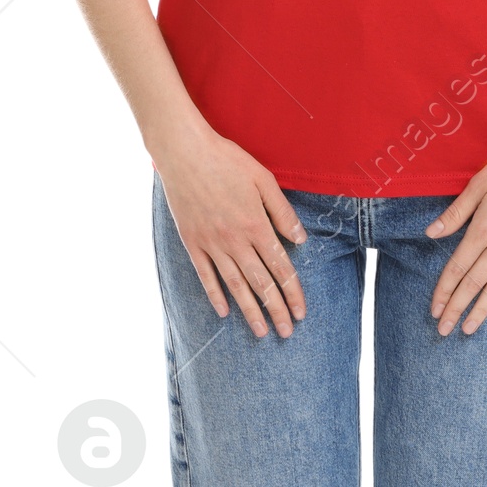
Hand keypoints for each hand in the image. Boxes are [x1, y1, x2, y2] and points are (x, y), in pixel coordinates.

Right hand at [155, 122, 308, 337]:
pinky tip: (224, 312)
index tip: (302, 312)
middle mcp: (235, 240)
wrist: (185, 153)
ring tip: (262, 332)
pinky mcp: (192, 242)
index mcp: (256, 224)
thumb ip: (282, 211)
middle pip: (260, 282)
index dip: (293, 292)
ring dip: (250, 311)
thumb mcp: (263, 178)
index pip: (280, 267)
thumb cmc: (227, 160)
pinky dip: (215, 295)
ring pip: (235, 285)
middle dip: (276, 310)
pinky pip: (205, 276)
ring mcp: (212, 244)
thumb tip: (301, 239)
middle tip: (287, 333)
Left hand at [424, 133, 486, 335]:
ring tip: (468, 330)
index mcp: (483, 229)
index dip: (444, 291)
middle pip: (474, 283)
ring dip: (482, 310)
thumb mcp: (478, 184)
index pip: (458, 268)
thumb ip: (456, 213)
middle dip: (457, 308)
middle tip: (443, 330)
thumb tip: (430, 234)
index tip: (434, 310)